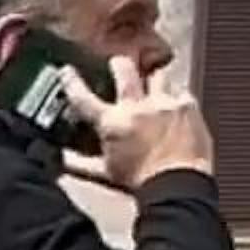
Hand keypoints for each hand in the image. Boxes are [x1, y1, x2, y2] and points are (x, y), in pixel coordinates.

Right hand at [59, 55, 214, 189]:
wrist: (177, 185)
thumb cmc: (140, 182)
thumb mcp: (104, 173)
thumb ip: (79, 163)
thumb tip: (62, 160)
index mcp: (112, 123)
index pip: (83, 97)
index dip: (71, 81)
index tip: (66, 71)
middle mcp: (137, 107)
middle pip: (124, 70)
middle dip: (119, 64)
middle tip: (117, 63)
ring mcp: (164, 103)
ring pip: (157, 74)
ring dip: (152, 78)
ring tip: (152, 83)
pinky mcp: (188, 106)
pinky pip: (181, 91)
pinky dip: (176, 95)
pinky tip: (175, 103)